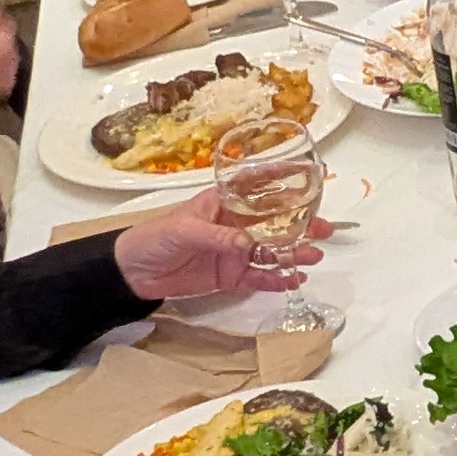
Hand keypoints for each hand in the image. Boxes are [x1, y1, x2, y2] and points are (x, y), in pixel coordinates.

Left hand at [109, 188, 320, 300]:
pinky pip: (258, 277)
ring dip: (293, 253)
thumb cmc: (153, 237)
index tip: (310, 176)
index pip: (256, 186)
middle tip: (324, 229)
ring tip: (313, 256)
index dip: (282, 179)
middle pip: (274, 222)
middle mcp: (234, 225)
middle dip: (300, 224)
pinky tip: (293, 279)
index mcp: (222, 203)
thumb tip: (247, 243)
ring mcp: (234, 251)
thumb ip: (217, 236)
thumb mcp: (183, 230)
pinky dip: (276, 279)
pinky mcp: (230, 276)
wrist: (132, 272)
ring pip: (272, 251)